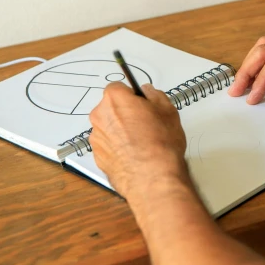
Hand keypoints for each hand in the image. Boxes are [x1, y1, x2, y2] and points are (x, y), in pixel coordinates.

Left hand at [89, 82, 186, 199]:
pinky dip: (117, 148)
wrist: (152, 177)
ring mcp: (97, 138)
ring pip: (108, 128)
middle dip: (124, 112)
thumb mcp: (167, 110)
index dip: (132, 95)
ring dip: (120, 131)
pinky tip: (134, 155)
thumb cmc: (160, 143)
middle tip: (145, 123)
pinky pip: (108, 146)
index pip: (118, 88)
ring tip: (141, 142)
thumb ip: (154, 95)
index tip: (142, 104)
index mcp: (115, 99)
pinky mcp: (97, 157)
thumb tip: (148, 92)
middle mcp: (100, 116)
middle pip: (110, 108)